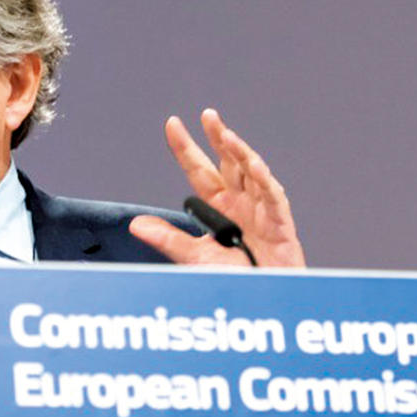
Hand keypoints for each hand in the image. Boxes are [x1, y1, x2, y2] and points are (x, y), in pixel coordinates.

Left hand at [129, 108, 304, 267]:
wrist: (261, 301)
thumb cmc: (234, 280)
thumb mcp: (194, 257)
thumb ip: (169, 239)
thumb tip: (136, 224)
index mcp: (219, 206)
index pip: (199, 171)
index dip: (186, 148)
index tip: (172, 124)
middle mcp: (240, 202)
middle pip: (227, 162)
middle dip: (218, 137)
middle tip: (207, 115)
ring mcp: (261, 210)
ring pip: (251, 172)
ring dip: (240, 152)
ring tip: (224, 135)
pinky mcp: (280, 222)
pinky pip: (273, 196)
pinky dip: (264, 179)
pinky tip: (253, 163)